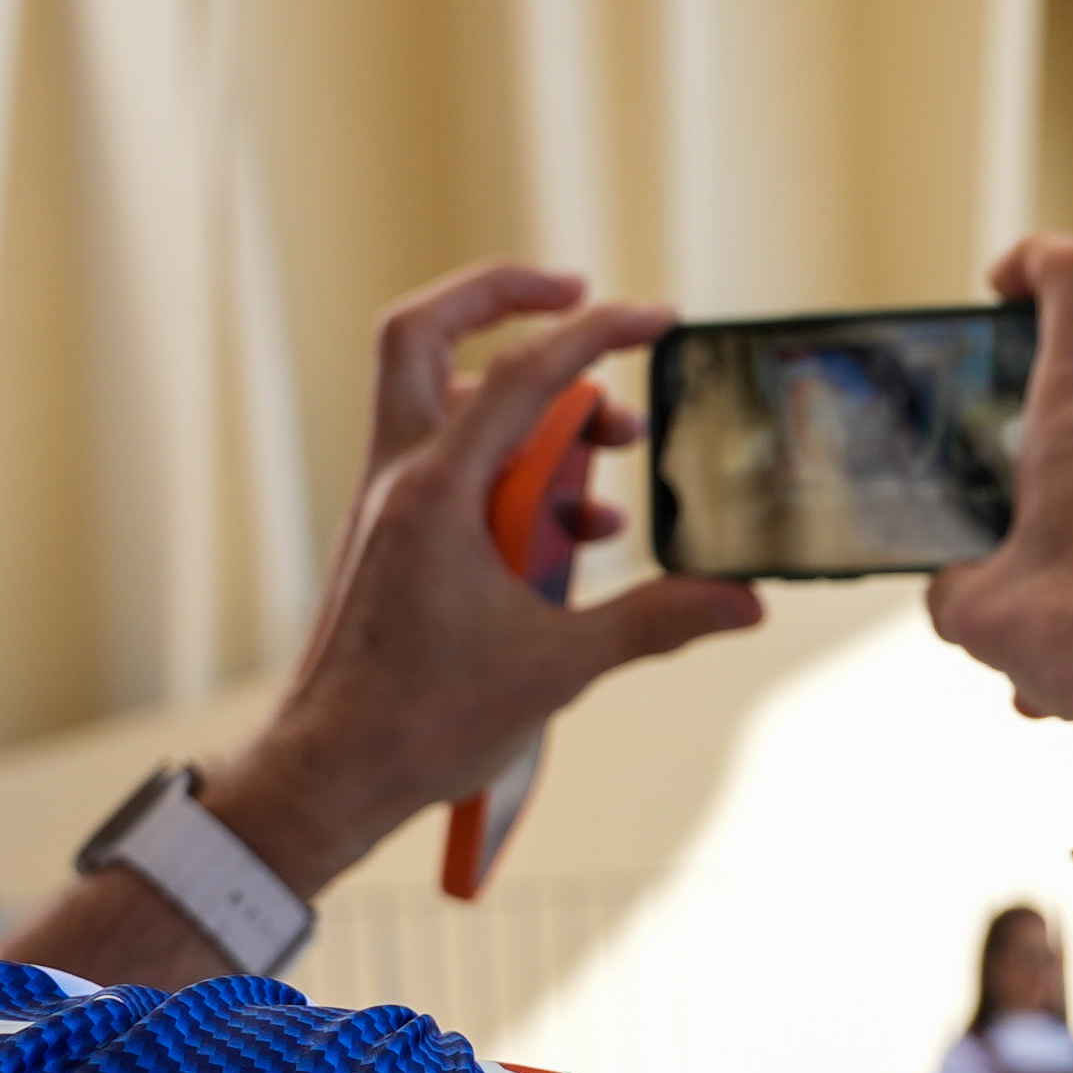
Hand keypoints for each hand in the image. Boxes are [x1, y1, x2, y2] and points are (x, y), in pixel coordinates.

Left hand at [204, 265, 764, 889]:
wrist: (330, 773)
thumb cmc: (418, 722)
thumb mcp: (558, 667)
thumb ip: (656, 621)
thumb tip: (742, 602)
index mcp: (436, 491)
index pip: (523, 373)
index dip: (598, 332)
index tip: (656, 319)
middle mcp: (402, 479)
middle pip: (425, 335)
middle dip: (501, 299)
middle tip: (579, 298)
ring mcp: (392, 506)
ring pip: (446, 403)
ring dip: (528, 407)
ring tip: (611, 453)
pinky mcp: (395, 539)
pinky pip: (454, 468)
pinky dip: (512, 468)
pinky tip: (575, 531)